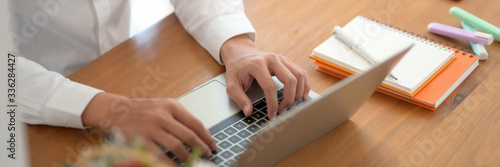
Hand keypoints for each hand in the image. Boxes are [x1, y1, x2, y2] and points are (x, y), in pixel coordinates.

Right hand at [82, 93, 216, 165]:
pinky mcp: (141, 140)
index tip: (213, 145)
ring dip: (189, 157)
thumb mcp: (163, 106)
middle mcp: (162, 116)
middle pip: (189, 136)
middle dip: (201, 148)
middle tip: (207, 155)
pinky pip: (160, 155)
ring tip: (194, 162)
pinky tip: (177, 166)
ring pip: (177, 147)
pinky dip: (171, 163)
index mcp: (171, 105)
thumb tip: (200, 134)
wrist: (116, 110)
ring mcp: (151, 128)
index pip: (195, 123)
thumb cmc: (143, 109)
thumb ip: (180, 117)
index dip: (207, 137)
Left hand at [221, 34, 309, 119]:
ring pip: (299, 76)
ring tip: (292, 106)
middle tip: (283, 111)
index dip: (273, 104)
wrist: (241, 53)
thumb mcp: (231, 84)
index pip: (270, 87)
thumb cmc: (237, 69)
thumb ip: (239, 98)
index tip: (272, 115)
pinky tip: (303, 96)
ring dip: (299, 93)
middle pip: (289, 80)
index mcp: (257, 64)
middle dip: (289, 99)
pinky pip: (301, 73)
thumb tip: (248, 112)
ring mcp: (281, 58)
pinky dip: (305, 85)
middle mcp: (272, 59)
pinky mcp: (286, 61)